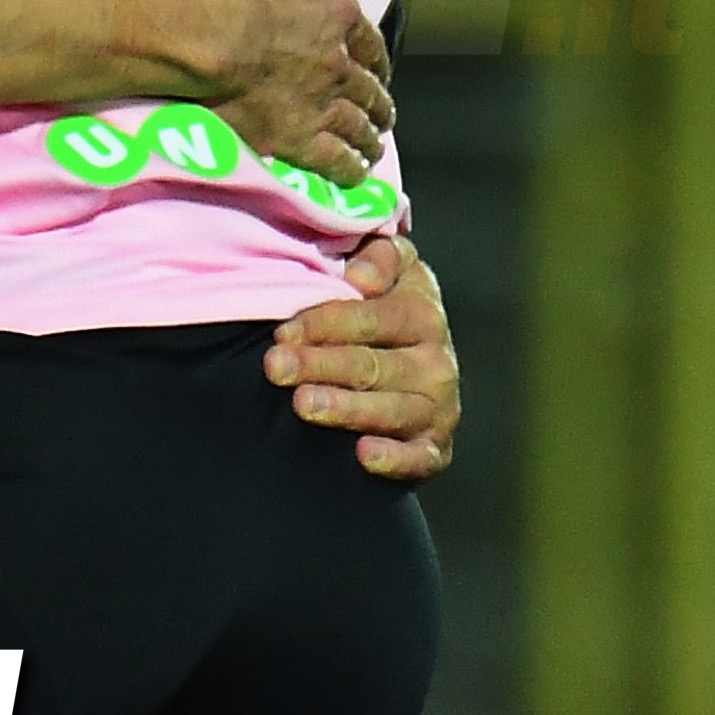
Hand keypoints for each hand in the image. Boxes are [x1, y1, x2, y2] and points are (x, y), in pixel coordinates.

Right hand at [186, 0, 392, 183]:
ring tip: (372, 145)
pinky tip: (354, 178)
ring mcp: (317, 102)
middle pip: (369, 88)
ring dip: (370, 135)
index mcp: (334, 10)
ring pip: (358, 126)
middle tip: (381, 112)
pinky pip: (334, 162)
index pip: (367, 39)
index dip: (371, 54)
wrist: (194, 26)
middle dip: (377, 101)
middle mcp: (336, 61)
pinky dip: (349, 171)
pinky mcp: (292, 138)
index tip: (373, 65)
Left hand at [265, 235, 459, 479]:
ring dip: (347, 408)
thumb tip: (360, 278)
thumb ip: (377, 256)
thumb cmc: (378, 307)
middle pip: (374, 365)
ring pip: (392, 409)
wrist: (413, 356)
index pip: (373, 317)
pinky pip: (420, 458)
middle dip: (321, 365)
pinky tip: (363, 455)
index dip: (326, 323)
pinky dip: (395, 459)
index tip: (283, 332)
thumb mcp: (385, 267)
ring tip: (304, 405)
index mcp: (423, 311)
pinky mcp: (434, 447)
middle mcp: (436, 362)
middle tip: (275, 368)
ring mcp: (438, 407)